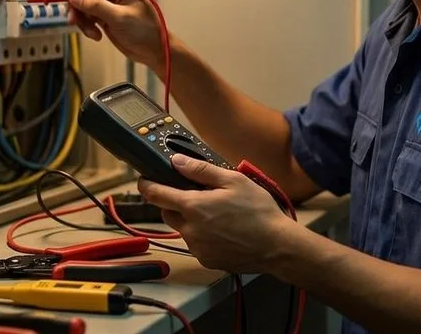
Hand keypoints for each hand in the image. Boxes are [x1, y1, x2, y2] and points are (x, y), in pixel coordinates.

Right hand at [56, 0, 165, 68]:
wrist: (154, 51)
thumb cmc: (147, 32)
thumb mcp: (120, 18)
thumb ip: (96, 6)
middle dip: (77, 4)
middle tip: (71, 17)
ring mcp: (110, 2)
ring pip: (83, 4)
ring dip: (82, 19)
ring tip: (90, 31)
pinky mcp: (105, 14)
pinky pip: (87, 15)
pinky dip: (87, 25)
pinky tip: (96, 34)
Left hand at [137, 154, 296, 273]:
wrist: (277, 246)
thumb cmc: (258, 211)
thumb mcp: (233, 180)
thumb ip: (200, 170)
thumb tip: (176, 161)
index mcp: (193, 206)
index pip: (156, 194)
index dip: (146, 185)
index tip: (143, 181)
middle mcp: (190, 229)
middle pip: (168, 212)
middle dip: (175, 203)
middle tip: (197, 196)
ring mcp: (197, 247)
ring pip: (183, 229)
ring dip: (191, 220)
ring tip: (218, 215)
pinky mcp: (206, 260)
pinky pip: (196, 244)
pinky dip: (203, 236)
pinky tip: (223, 231)